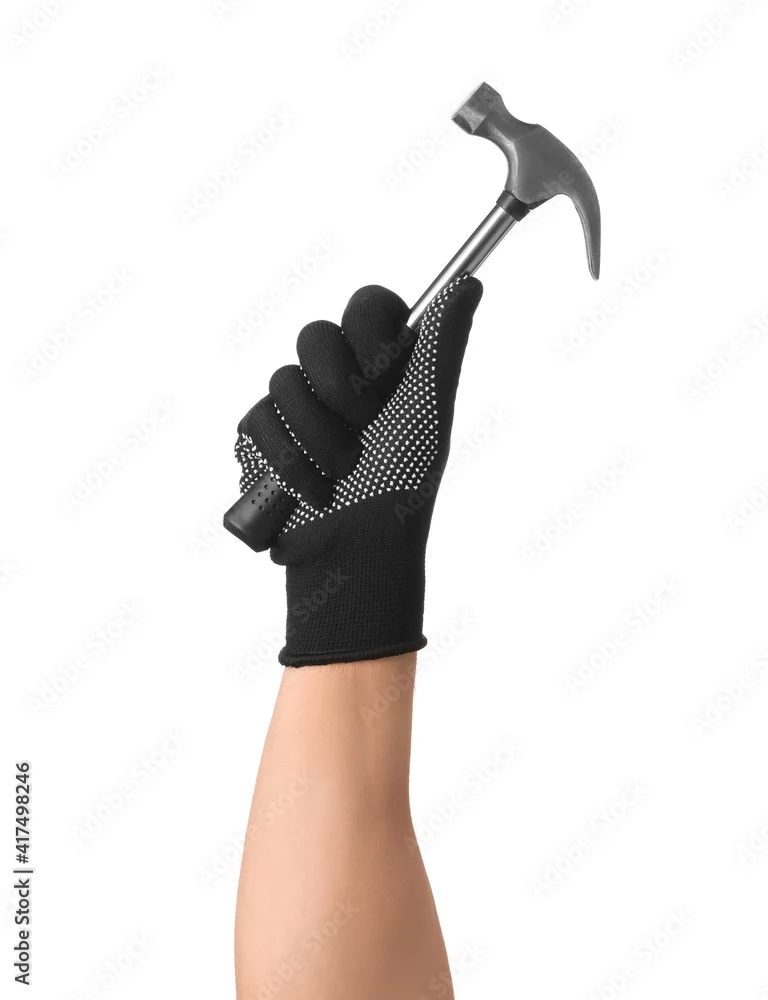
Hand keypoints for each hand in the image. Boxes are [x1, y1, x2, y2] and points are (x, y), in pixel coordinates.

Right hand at [235, 276, 482, 665]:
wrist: (356, 557)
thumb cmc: (402, 491)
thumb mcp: (430, 418)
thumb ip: (442, 350)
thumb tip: (470, 284)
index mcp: (384, 369)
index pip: (367, 307)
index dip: (368, 330)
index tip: (381, 370)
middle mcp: (339, 382)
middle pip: (314, 335)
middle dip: (336, 388)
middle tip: (362, 426)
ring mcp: (296, 409)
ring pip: (282, 380)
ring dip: (316, 437)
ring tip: (341, 474)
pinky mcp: (262, 439)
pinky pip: (256, 420)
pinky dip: (286, 460)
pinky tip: (311, 490)